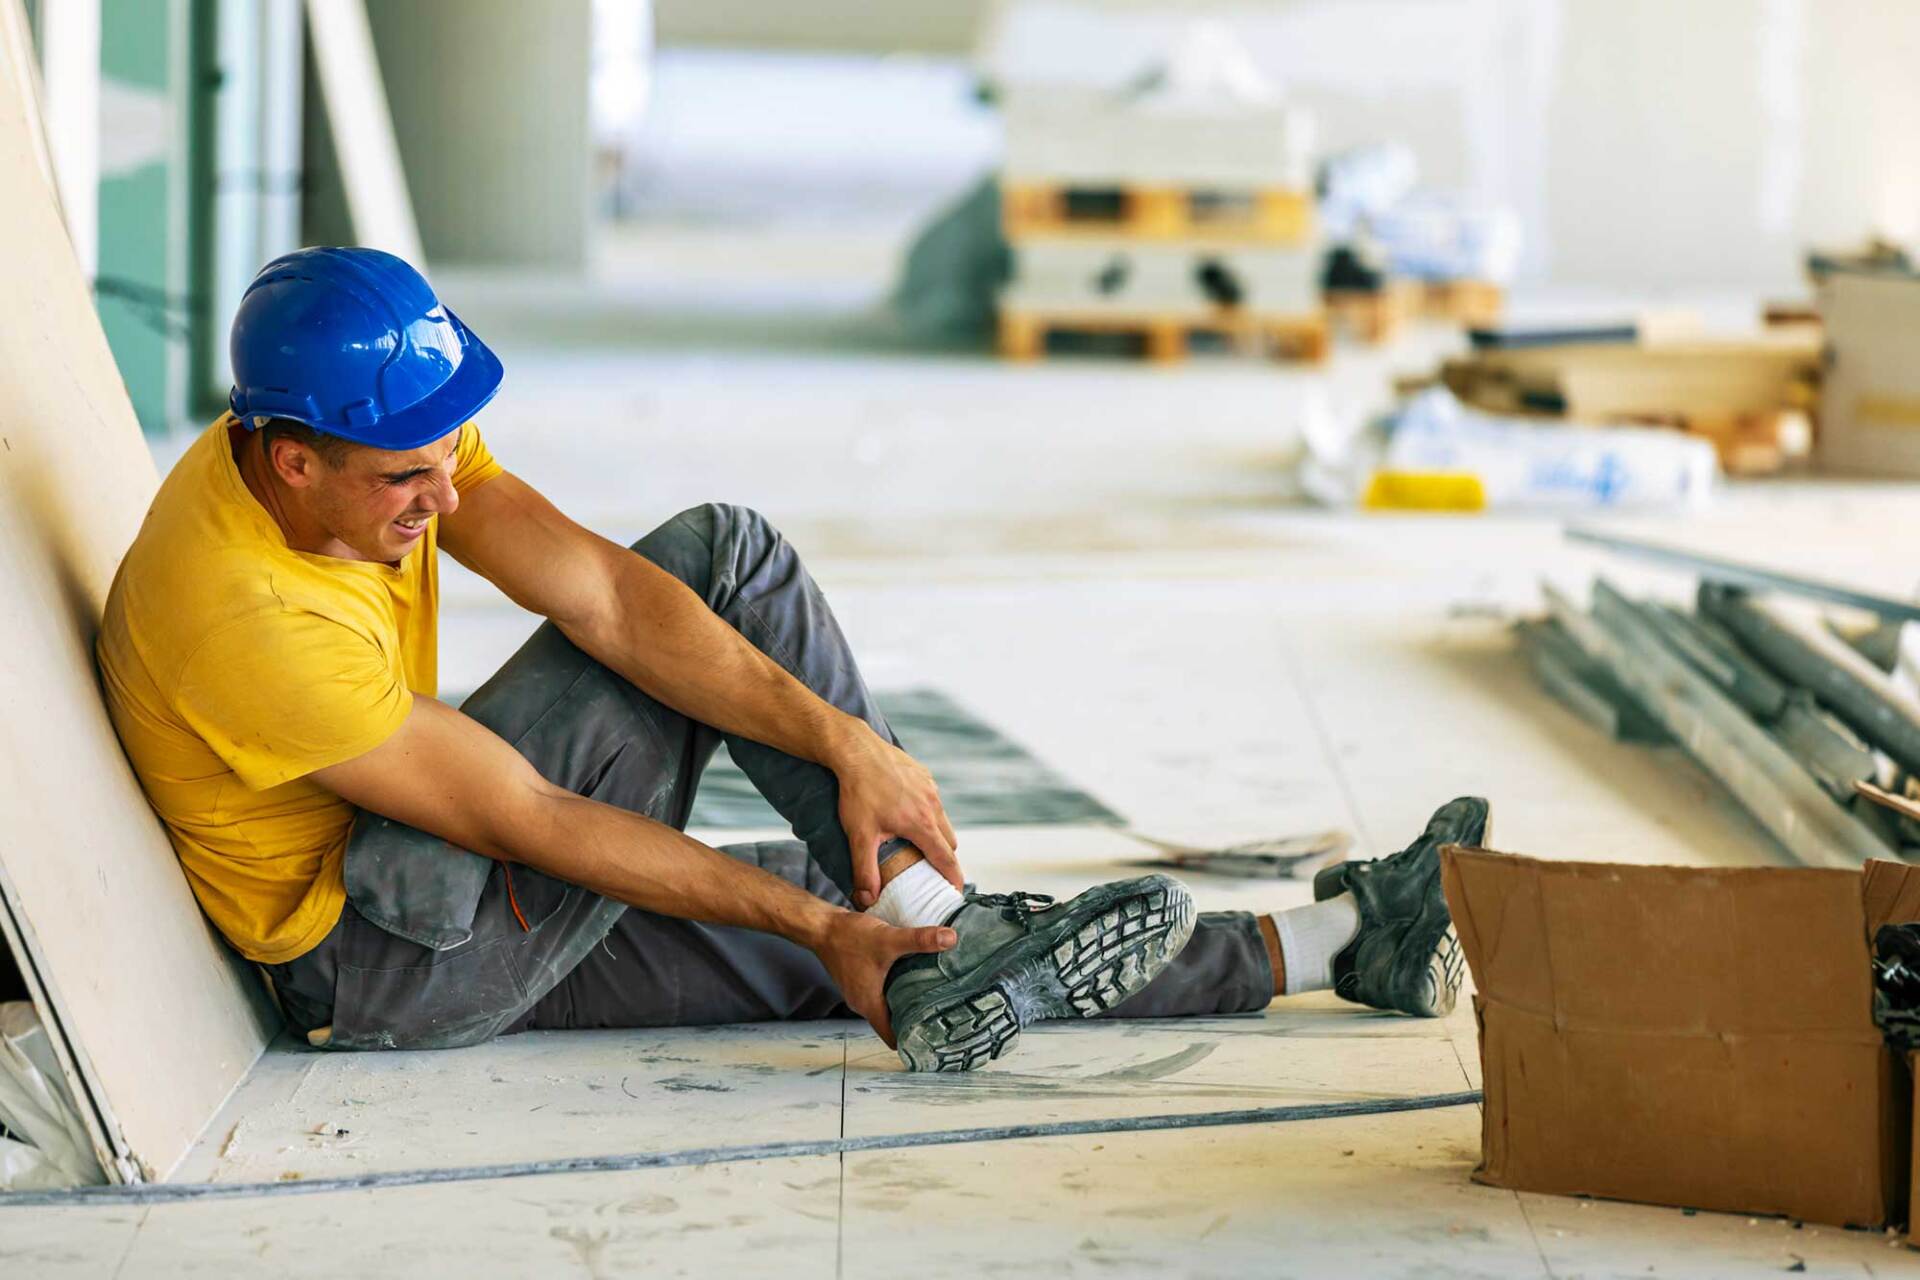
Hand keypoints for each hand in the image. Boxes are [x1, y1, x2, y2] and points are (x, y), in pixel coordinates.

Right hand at [810, 911, 955, 1047]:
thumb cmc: (847, 938)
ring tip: (932, 994)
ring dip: (905, 1001)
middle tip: (942, 1014)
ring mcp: (859, 991)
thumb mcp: (888, 940)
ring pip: (887, 1005)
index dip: (913, 1041)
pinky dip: (895, 987)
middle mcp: (863, 1003)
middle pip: (893, 1023)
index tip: (935, 1038)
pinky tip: (910, 973)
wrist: (821, 926)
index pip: (893, 1037)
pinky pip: (881, 991)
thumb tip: (950, 939)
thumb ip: (920, 940)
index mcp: (869, 1005)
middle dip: (915, 1019)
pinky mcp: (858, 978)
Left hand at [833, 729, 961, 908]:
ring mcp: (930, 788)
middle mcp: (932, 805)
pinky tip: (905, 812)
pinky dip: (927, 812)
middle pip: (949, 841)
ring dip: (935, 833)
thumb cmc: (857, 793)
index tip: (955, 893)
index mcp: (921, 824)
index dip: (953, 879)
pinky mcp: (924, 775)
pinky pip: (933, 800)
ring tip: (915, 842)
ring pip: (943, 819)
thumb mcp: (858, 836)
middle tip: (929, 869)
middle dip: (943, 857)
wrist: (855, 750)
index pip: (946, 859)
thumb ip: (864, 871)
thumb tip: (867, 901)